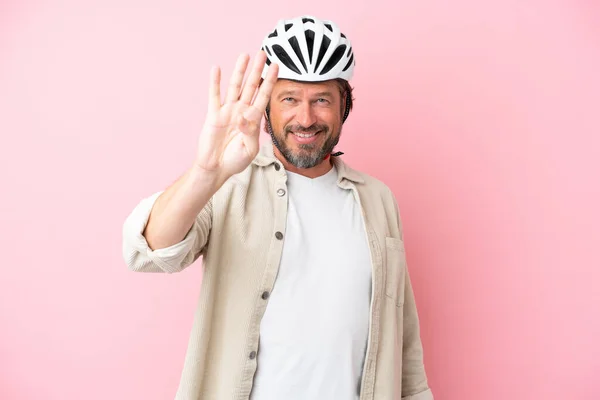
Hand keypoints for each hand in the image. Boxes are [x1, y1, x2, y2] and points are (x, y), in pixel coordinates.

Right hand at [194, 51, 278, 181]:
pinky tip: (216, 69)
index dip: (270, 81)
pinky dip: (215, 82)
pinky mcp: (213, 115)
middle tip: (263, 54)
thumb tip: (243, 116)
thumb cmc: (235, 161)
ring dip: (239, 71)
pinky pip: (214, 96)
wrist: (216, 168)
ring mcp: (227, 111)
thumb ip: (249, 131)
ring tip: (244, 56)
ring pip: (235, 87)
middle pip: (251, 86)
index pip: (264, 96)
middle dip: (257, 70)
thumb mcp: (249, 148)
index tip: (277, 67)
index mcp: (253, 119)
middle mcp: (241, 111)